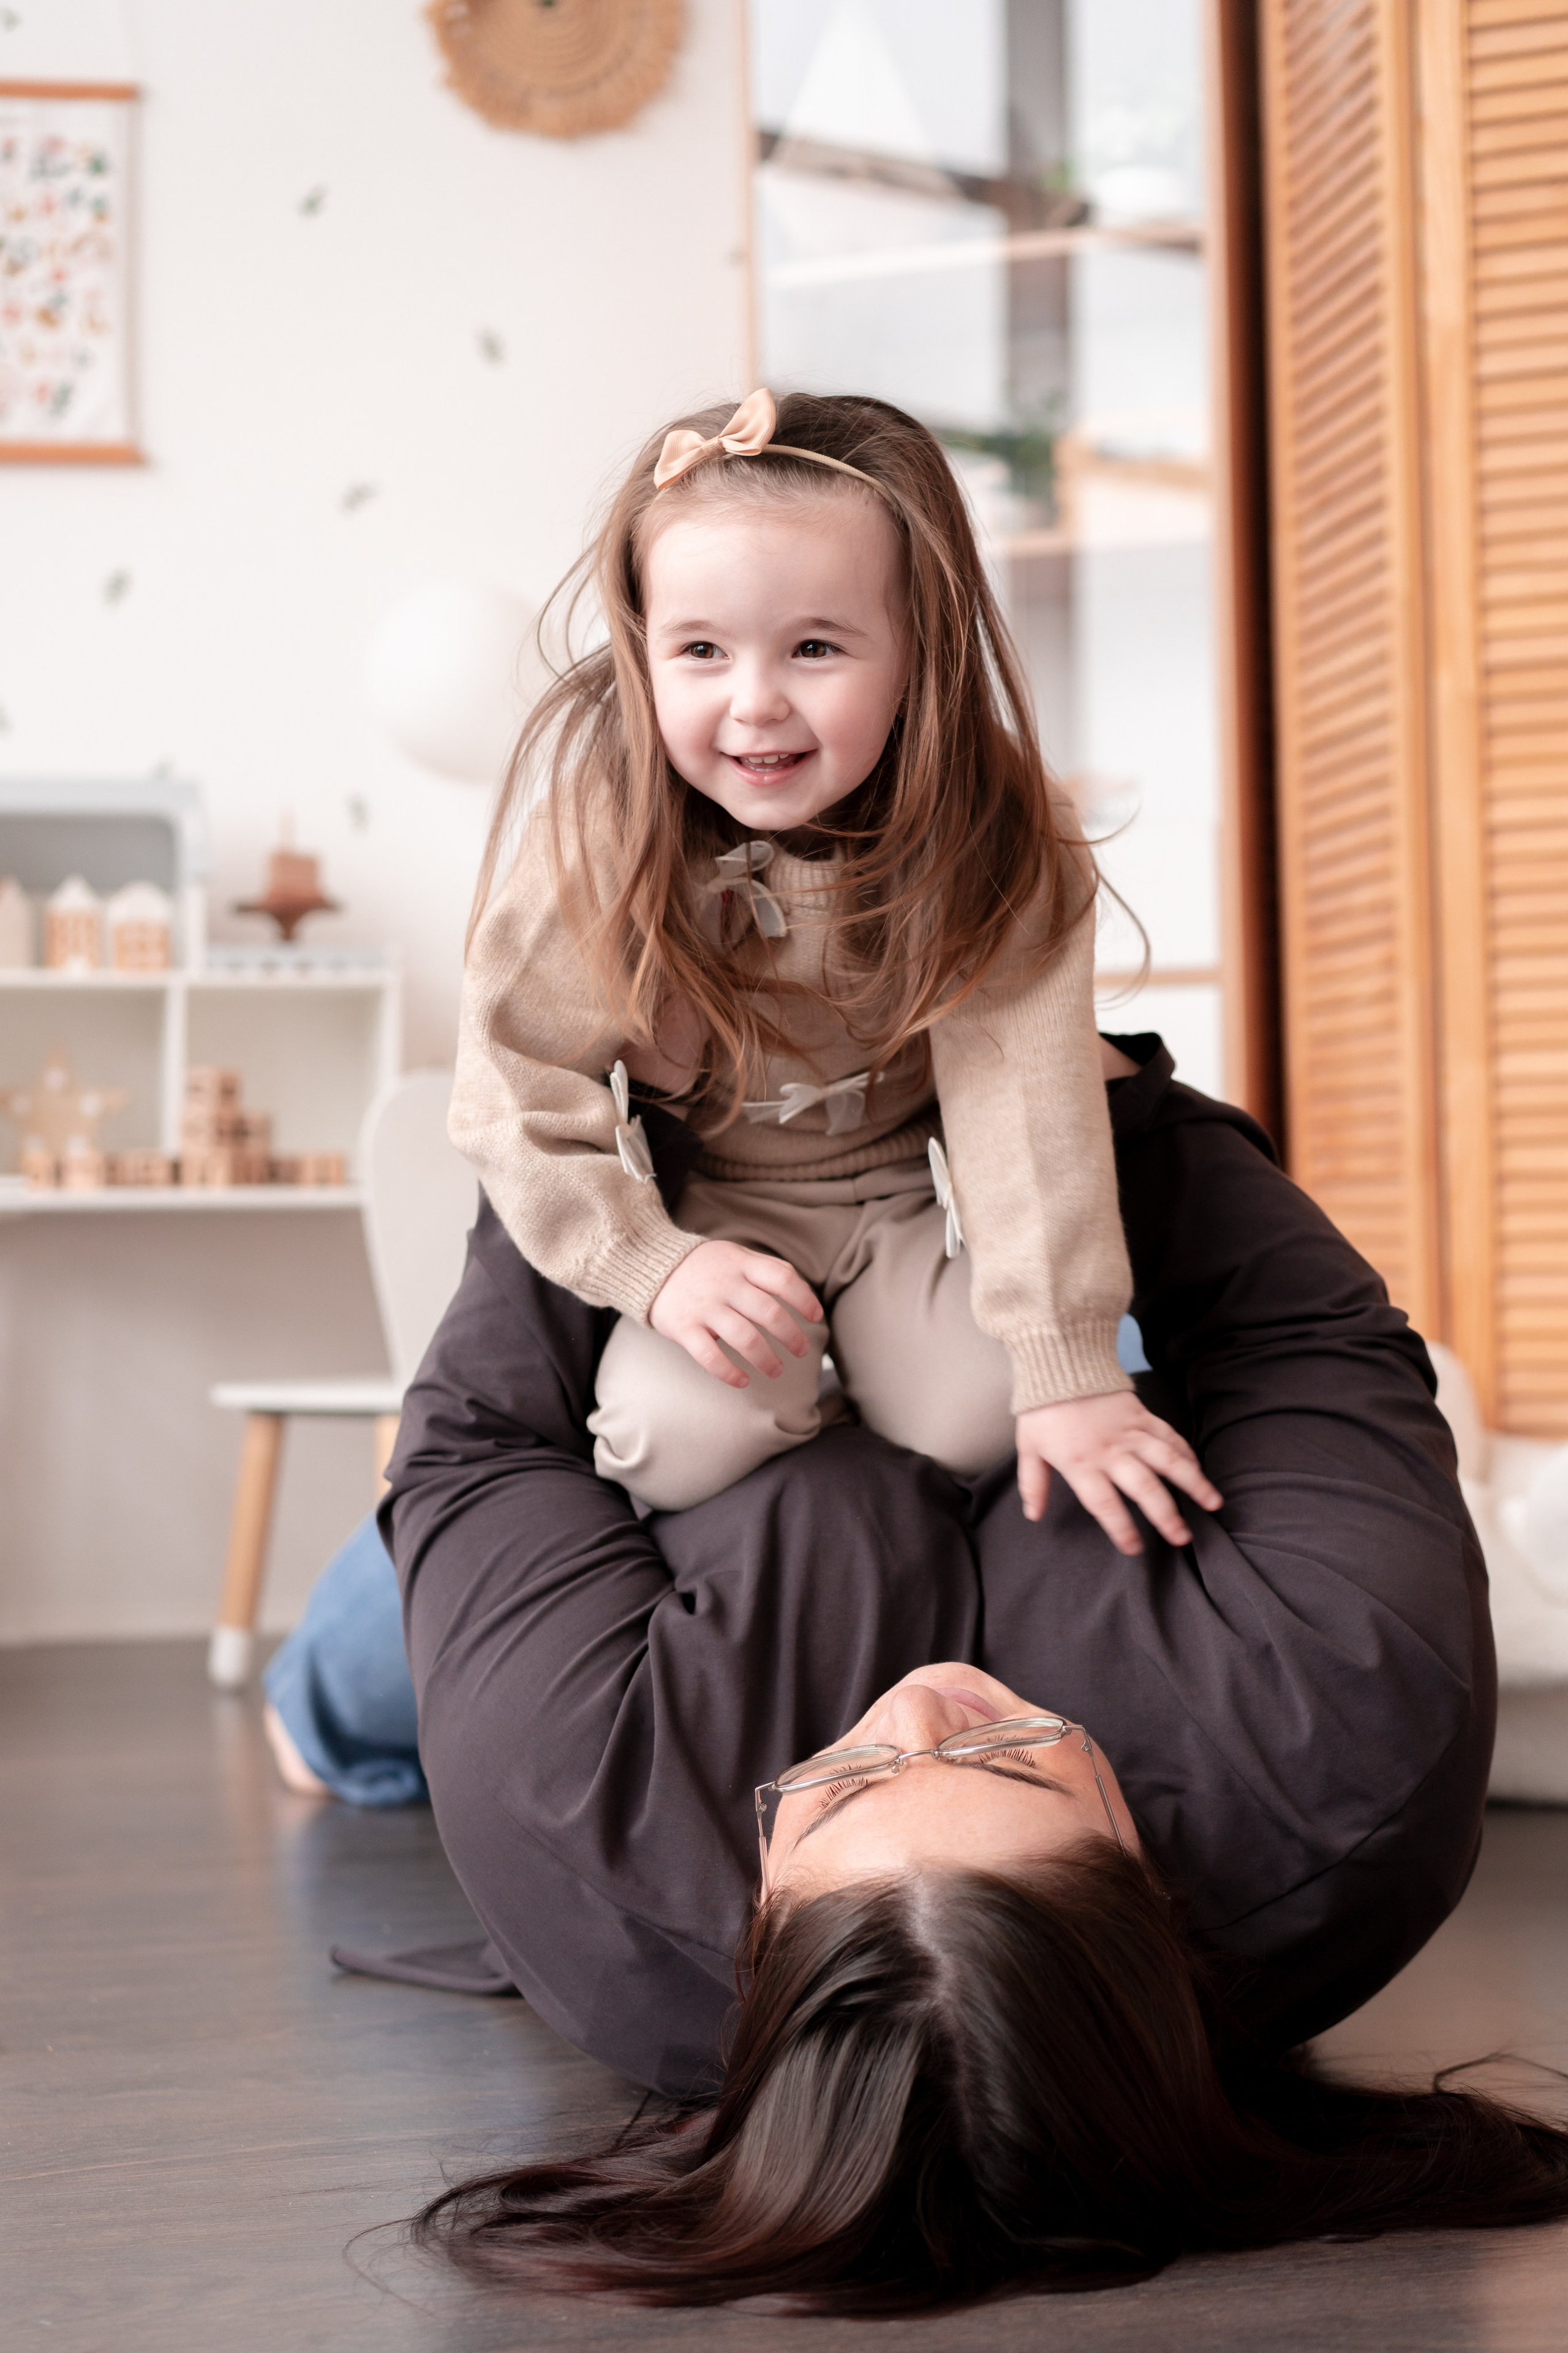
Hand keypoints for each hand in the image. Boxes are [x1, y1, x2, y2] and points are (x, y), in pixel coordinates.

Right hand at [649, 1239, 823, 1388]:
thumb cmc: (705, 1266)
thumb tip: (803, 1292)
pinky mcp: (684, 1328)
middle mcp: (726, 1285)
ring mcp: (704, 1307)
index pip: (783, 1279)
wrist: (651, 1265)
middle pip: (769, 1313)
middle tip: (802, 1350)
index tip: (816, 1317)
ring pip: (745, 1338)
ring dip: (767, 1359)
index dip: (804, 1299)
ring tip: (777, 1370)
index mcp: (742, 1264)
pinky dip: (729, 1373)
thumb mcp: (735, 1255)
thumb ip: (766, 1269)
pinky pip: (710, 1356)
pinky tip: (743, 1381)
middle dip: (792, 1337)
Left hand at [1015, 1390, 1221, 1555]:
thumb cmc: (1042, 1408)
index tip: (1134, 1548)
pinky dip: (1186, 1452)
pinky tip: (1199, 1468)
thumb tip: (1034, 1514)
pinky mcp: (1142, 1415)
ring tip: (1213, 1503)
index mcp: (1081, 1463)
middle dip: (1166, 1515)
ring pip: (1169, 1461)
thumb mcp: (1028, 1447)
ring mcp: (1131, 1432)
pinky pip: (1170, 1435)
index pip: (1105, 1504)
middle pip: (1145, 1488)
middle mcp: (1111, 1451)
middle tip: (1183, 1538)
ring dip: (1193, 1483)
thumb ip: (1033, 1484)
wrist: (1060, 1362)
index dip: (1121, 1529)